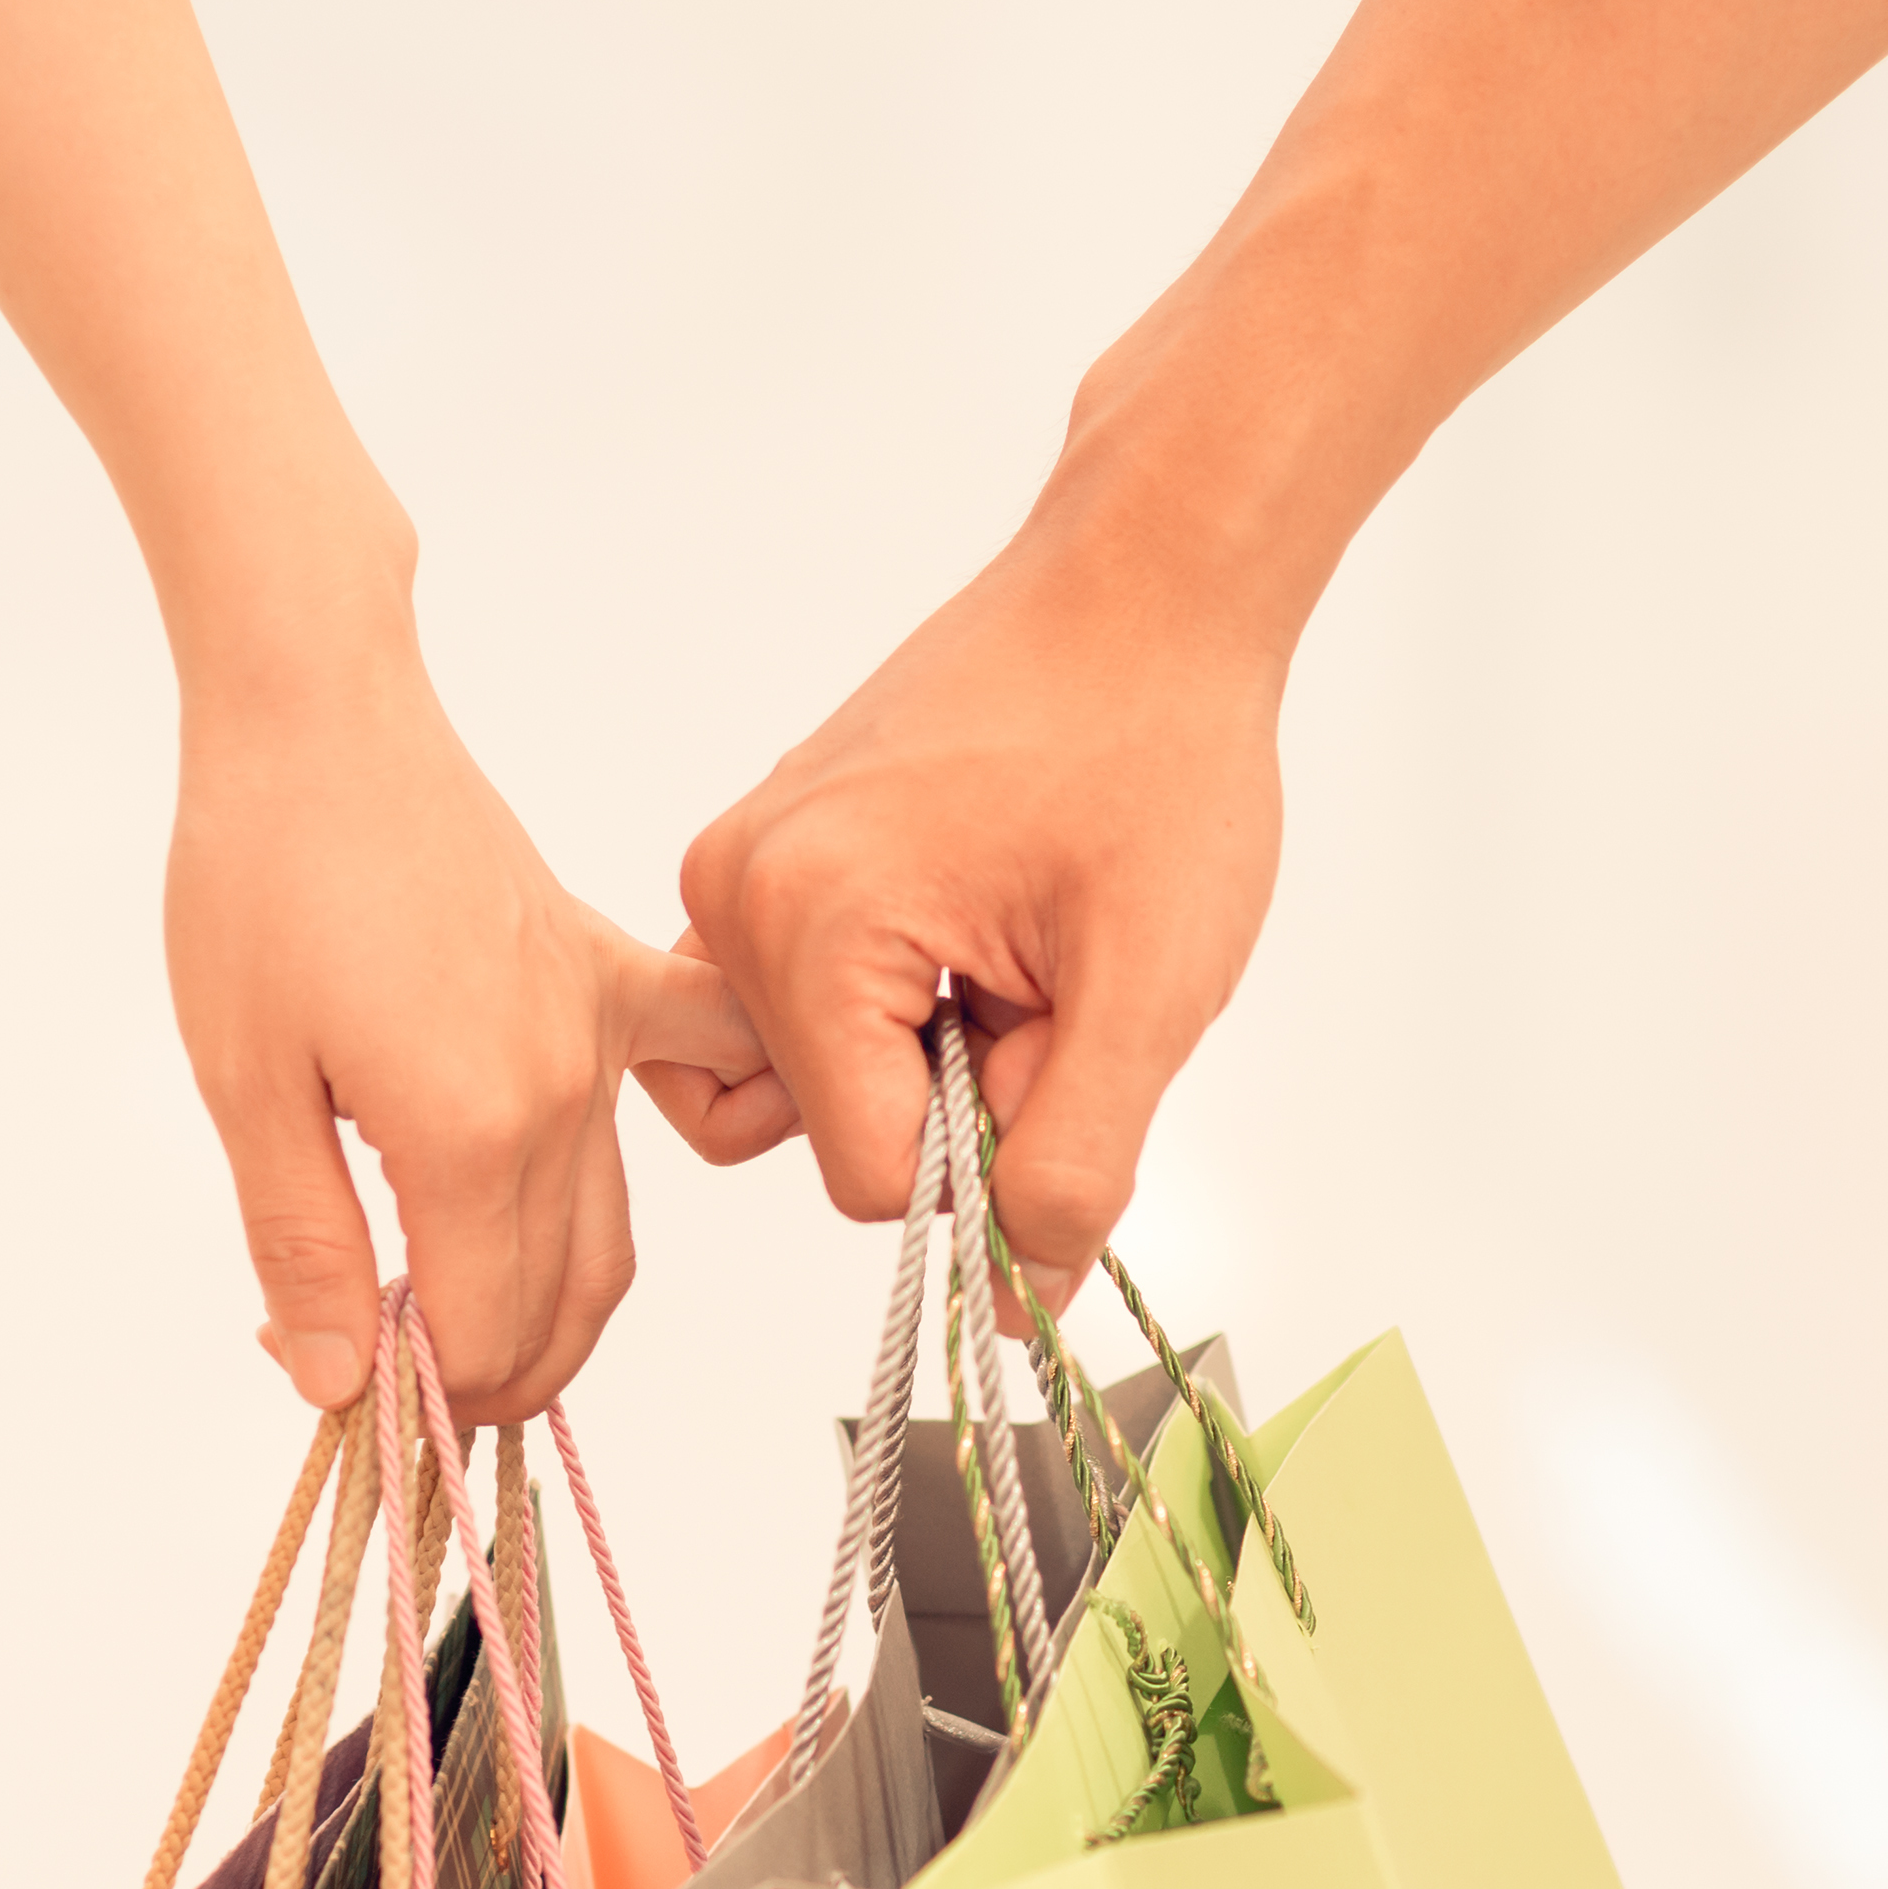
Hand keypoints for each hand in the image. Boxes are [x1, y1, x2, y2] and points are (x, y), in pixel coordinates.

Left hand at [172, 644, 757, 1425]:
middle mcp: (566, 1096)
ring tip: (459, 1327)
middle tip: (397, 1384)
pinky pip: (691, 1084)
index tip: (347, 1392)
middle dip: (484, 1379)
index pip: (482, 1336)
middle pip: (560, 1307)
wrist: (320, 721)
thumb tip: (333, 1381)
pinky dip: (673, 1149)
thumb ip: (302, 1245)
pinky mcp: (613, 978)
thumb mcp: (244, 1083)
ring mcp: (604, 1036)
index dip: (420, 1398)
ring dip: (550, 1311)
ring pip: (614, 1236)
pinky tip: (590, 1180)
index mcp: (471, 1132)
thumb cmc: (261, 876)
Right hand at [661, 469, 1287, 1304]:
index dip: (989, 1154)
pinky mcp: (769, 850)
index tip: (1062, 1053)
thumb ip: (1073, 1167)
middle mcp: (733, 892)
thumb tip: (1010, 1301)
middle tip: (1042, 990)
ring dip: (913, 1057)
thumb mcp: (1147, 993)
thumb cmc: (1154, 750)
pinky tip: (985, 922)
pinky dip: (895, 1001)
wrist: (1145, 587)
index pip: (866, 1175)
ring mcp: (741, 866)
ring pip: (799, 1073)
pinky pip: (802, 998)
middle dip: (945, 1097)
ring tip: (1011, 959)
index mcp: (800, 924)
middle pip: (817, 1128)